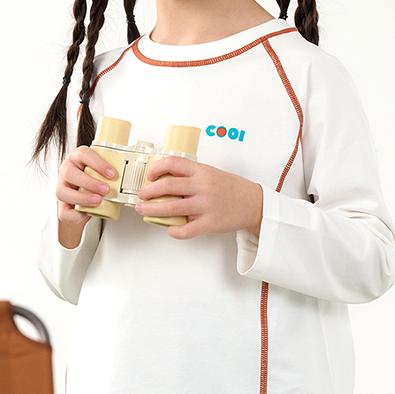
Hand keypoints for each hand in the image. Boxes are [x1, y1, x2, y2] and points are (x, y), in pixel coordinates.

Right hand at [56, 146, 115, 244]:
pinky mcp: (61, 204)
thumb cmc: (95, 181)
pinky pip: (64, 211)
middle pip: (70, 173)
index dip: (98, 163)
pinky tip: (86, 213)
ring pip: (62, 192)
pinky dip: (75, 214)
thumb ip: (112, 171)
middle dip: (90, 182)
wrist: (83, 198)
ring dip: (82, 197)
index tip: (112, 174)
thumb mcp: (102, 171)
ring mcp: (61, 186)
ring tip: (98, 201)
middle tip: (106, 189)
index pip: (83, 154)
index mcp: (77, 158)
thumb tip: (136, 174)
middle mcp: (66, 170)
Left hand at [135, 156, 262, 239]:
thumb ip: (190, 176)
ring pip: (171, 208)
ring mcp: (206, 205)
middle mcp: (203, 186)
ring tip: (143, 210)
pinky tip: (169, 228)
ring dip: (152, 210)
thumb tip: (163, 181)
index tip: (149, 176)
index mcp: (202, 171)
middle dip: (148, 192)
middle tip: (141, 196)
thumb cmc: (231, 188)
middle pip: (167, 186)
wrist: (254, 203)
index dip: (156, 168)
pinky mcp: (210, 223)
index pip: (173, 163)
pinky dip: (173, 231)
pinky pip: (185, 230)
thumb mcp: (210, 174)